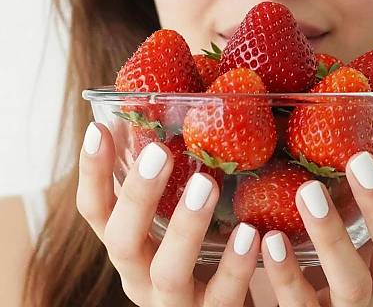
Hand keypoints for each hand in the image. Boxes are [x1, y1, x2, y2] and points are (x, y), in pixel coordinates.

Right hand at [77, 122, 259, 306]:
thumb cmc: (201, 252)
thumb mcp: (177, 220)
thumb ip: (174, 182)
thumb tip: (179, 112)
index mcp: (130, 246)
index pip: (96, 211)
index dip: (92, 173)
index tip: (98, 129)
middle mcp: (141, 276)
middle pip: (122, 241)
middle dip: (138, 196)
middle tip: (159, 152)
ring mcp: (175, 303)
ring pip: (169, 273)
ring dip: (186, 228)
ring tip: (208, 185)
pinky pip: (222, 298)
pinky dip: (236, 266)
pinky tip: (253, 234)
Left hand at [260, 135, 372, 305]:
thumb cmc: (330, 258)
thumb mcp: (353, 227)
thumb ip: (359, 191)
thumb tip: (366, 123)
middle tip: (360, 160)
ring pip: (353, 284)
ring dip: (332, 236)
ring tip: (308, 192)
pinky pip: (301, 306)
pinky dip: (286, 273)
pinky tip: (270, 239)